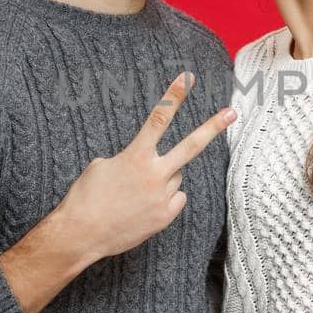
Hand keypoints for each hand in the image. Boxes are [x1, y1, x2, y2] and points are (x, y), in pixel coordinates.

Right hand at [59, 72, 235, 261]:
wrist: (80, 234)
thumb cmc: (85, 197)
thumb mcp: (101, 166)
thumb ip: (130, 159)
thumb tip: (147, 164)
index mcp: (135, 157)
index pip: (158, 118)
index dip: (174, 96)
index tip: (187, 78)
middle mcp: (153, 175)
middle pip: (190, 147)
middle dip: (213, 128)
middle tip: (232, 113)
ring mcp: (161, 197)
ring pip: (175, 177)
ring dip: (162, 179)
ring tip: (136, 193)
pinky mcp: (164, 217)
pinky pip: (175, 199)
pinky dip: (164, 199)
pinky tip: (144, 207)